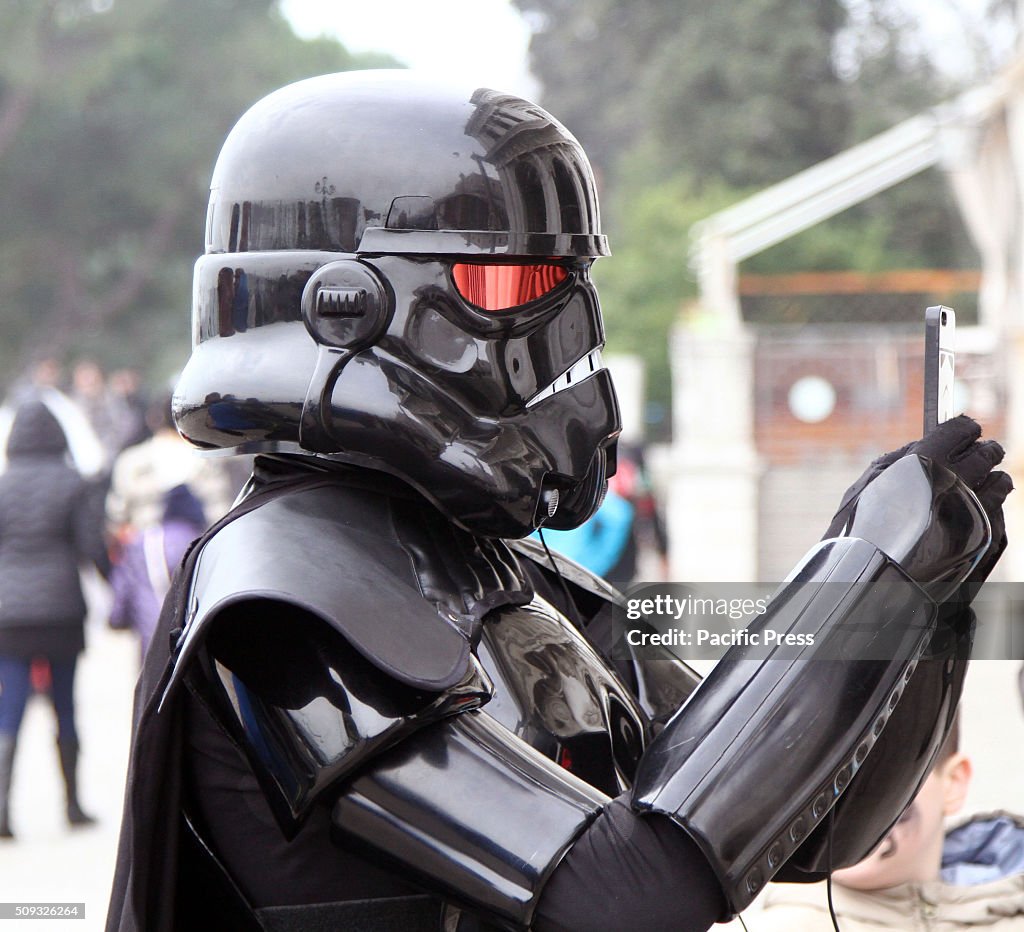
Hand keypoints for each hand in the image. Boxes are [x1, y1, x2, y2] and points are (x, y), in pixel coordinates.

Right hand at [825, 415, 1011, 588]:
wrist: (874, 580)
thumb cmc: (862, 529)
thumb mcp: (868, 484)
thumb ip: (897, 457)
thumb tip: (923, 441)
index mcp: (926, 462)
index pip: (961, 430)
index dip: (964, 429)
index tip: (964, 431)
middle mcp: (957, 483)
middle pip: (988, 453)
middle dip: (985, 450)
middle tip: (983, 452)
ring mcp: (975, 512)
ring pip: (1000, 482)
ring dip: (993, 478)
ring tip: (982, 483)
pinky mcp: (986, 537)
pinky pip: (999, 512)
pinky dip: (992, 507)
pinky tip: (978, 509)